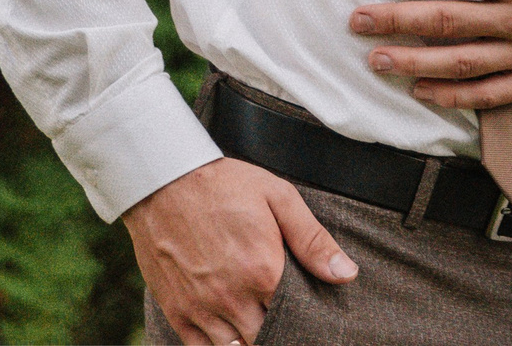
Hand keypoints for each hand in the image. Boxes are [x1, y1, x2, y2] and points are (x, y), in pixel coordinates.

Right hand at [123, 156, 354, 345]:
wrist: (164, 181)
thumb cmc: (225, 186)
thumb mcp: (278, 198)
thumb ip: (313, 241)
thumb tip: (347, 274)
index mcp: (263, 271)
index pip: (296, 317)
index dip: (305, 319)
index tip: (309, 314)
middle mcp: (232, 298)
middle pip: (268, 338)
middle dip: (281, 332)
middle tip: (286, 319)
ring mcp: (202, 309)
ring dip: (251, 341)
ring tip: (260, 324)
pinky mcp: (177, 312)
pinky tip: (232, 336)